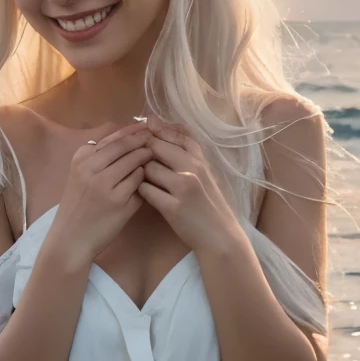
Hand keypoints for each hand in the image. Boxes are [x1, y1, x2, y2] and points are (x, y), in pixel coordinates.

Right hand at [45, 123, 151, 271]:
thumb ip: (98, 158)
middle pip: (125, 146)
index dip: (132, 130)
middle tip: (157, 138)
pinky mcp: (119, 202)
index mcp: (81, 159)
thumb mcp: (79, 176)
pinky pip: (139, 183)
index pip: (112, 138)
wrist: (71, 238)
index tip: (145, 127)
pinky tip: (149, 180)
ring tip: (155, 157)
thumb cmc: (78, 206)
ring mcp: (105, 185)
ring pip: (135, 163)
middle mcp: (91, 169)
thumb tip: (127, 138)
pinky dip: (145, 179)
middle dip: (144, 140)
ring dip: (147, 159)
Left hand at [138, 115, 242, 255]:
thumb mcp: (204, 172)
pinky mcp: (172, 207)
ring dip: (141, 173)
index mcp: (201, 158)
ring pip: (148, 168)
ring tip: (145, 180)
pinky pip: (145, 190)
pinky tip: (147, 194)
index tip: (147, 130)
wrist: (220, 235)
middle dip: (143, 151)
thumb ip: (187, 152)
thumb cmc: (208, 202)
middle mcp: (193, 168)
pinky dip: (142, 191)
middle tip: (139, 161)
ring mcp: (183, 187)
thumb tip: (160, 125)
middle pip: (156, 146)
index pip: (177, 132)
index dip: (158, 128)